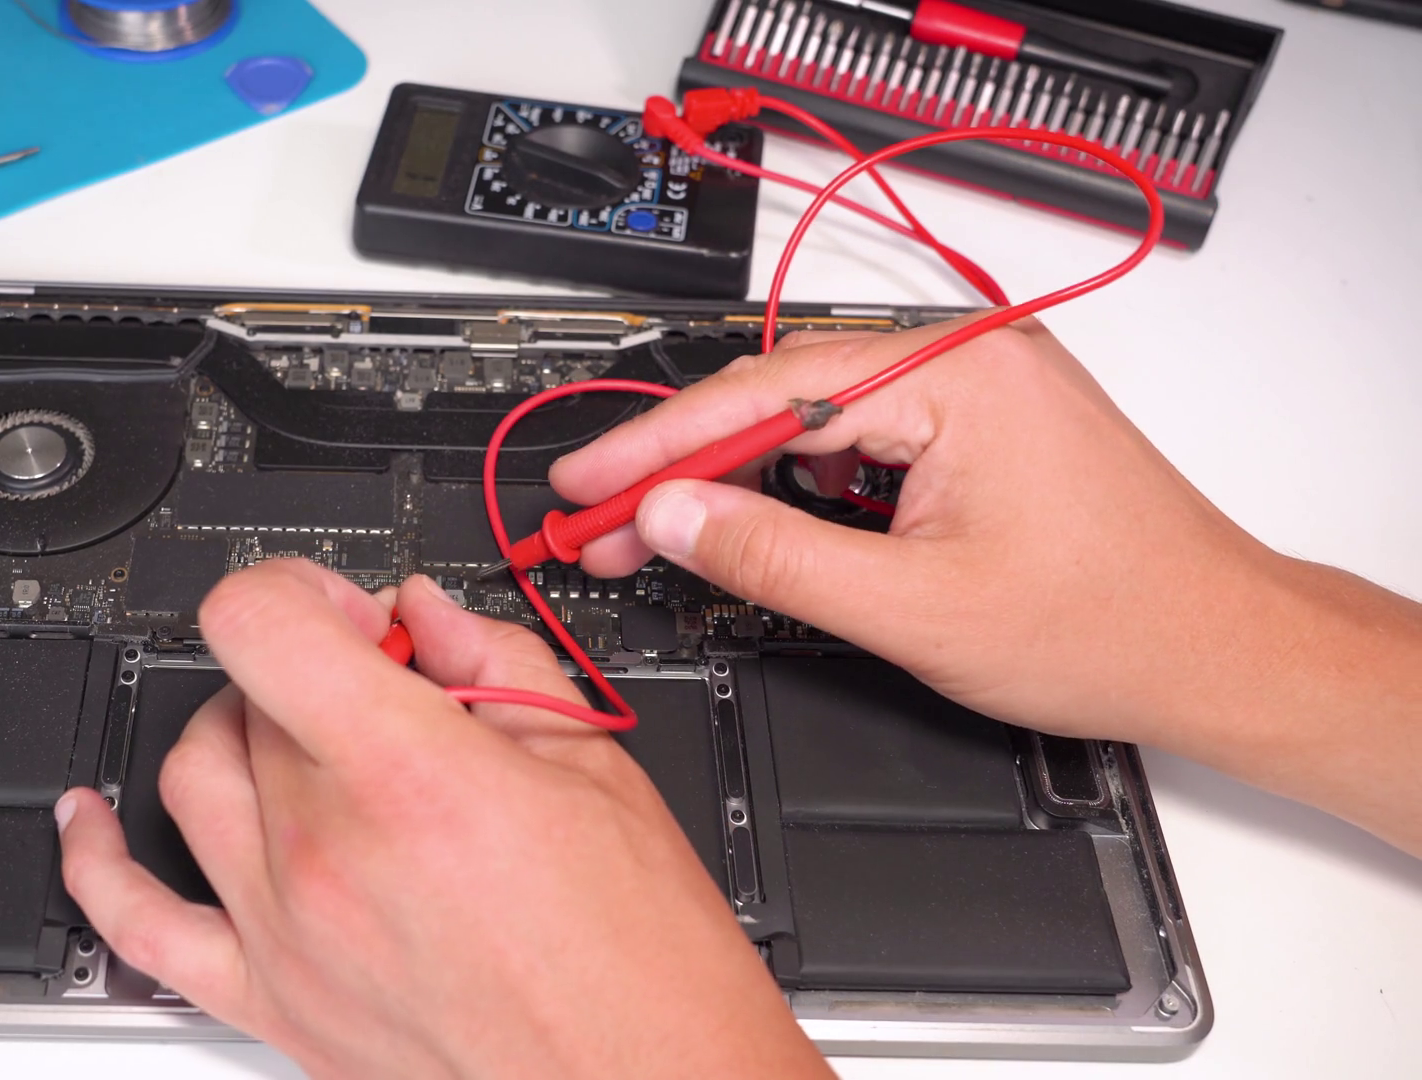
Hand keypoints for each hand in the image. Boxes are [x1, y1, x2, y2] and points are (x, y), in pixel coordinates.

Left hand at [55, 560, 829, 1078]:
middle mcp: (327, 850)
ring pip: (193, 775)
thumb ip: (500, 665)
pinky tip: (87, 818)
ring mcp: (286, 930)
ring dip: (239, 728)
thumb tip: (433, 619)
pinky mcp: (270, 1000)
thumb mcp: (595, 768)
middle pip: (254, 696)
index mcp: (411, 775)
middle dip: (317, 667)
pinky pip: (139, 925)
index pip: (263, 623)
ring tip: (299, 731)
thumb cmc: (639, 963)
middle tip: (384, 685)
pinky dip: (97, 860)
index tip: (348, 611)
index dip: (299, 587)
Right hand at [552, 317, 1421, 852]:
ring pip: (817, 419)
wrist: (1220, 650)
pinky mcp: (980, 422)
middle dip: (687, 465)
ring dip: (743, 478)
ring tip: (670, 533)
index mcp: (957, 376)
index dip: (659, 445)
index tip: (588, 484)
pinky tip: (766, 526)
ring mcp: (977, 386)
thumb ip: (776, 556)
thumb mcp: (914, 608)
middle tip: (603, 517)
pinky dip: (806, 485)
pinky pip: (864, 436)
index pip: (766, 395)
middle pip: (780, 397)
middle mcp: (968, 357)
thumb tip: (675, 518)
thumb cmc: (1110, 625)